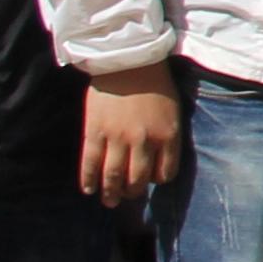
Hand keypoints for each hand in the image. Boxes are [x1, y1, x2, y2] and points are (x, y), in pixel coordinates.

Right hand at [77, 74, 183, 204]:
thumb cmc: (154, 83)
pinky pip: (91, 164)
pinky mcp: (95, 132)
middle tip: (127, 196)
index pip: (165, 173)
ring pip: (113, 177)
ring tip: (109, 201)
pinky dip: (89, 180)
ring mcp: (118, 138)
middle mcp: (145, 141)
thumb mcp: (173, 110)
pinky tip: (89, 189)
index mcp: (168, 135)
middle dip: (133, 193)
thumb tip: (158, 160)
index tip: (149, 179)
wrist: (128, 60)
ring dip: (111, 194)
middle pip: (138, 180)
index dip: (156, 180)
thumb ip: (167, 136)